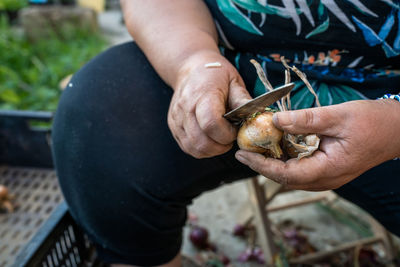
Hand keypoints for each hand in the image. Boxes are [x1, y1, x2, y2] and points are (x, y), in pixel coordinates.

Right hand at [168, 50, 250, 157]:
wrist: (191, 68)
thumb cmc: (215, 74)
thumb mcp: (233, 80)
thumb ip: (242, 100)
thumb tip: (255, 118)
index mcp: (202, 94)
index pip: (211, 124)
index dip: (226, 134)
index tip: (235, 130)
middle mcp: (185, 108)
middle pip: (202, 141)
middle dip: (221, 146)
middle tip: (230, 138)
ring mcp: (176, 118)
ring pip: (194, 148)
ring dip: (211, 150)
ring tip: (221, 139)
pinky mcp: (173, 126)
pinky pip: (187, 147)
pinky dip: (201, 149)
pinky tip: (210, 140)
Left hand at [235, 99, 399, 190]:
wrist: (398, 130)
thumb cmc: (374, 122)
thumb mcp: (338, 116)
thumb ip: (306, 120)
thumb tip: (276, 121)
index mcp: (328, 169)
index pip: (286, 174)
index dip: (261, 166)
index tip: (243, 155)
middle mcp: (326, 179)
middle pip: (286, 178)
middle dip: (263, 165)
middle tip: (244, 149)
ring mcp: (327, 176)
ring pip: (292, 175)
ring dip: (273, 162)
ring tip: (255, 147)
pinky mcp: (328, 169)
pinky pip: (301, 168)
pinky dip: (286, 158)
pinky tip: (277, 145)